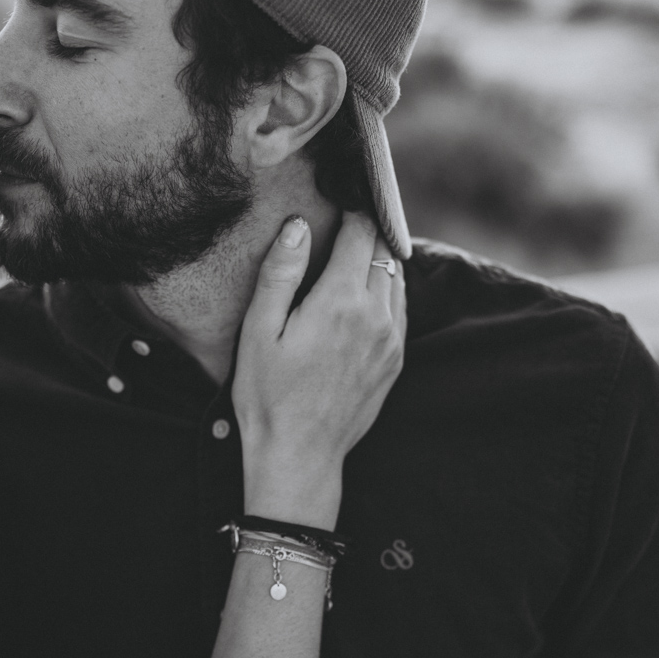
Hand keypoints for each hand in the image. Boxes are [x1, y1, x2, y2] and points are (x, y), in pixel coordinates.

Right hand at [232, 212, 405, 527]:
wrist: (298, 456)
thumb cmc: (267, 396)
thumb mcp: (258, 331)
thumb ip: (281, 273)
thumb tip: (299, 226)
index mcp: (341, 302)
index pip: (362, 234)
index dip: (354, 211)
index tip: (342, 201)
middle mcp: (377, 317)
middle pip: (385, 252)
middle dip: (368, 232)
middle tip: (348, 221)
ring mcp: (392, 342)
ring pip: (398, 279)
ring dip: (379, 261)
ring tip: (354, 255)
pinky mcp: (395, 363)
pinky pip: (399, 311)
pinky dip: (386, 292)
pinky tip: (361, 297)